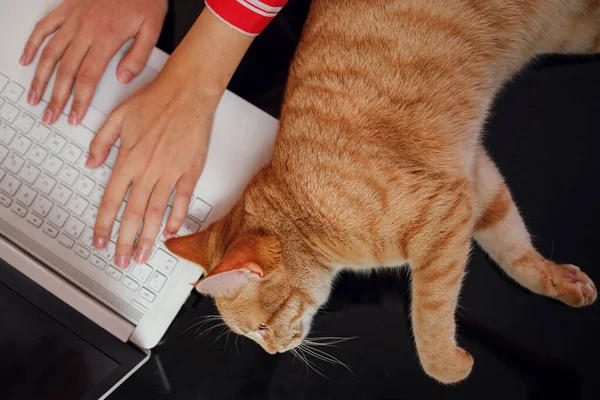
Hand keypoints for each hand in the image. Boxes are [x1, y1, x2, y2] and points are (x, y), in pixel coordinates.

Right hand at [20, 0, 167, 124]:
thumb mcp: (152, 29)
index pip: (87, 77)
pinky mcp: (66, 9)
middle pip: (66, 70)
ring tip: (34, 96)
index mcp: (107, 38)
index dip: (78, 100)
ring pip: (50, 52)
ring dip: (40, 77)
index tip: (73, 116)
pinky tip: (26, 61)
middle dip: (57, 97)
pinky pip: (43, 27)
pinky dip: (32, 44)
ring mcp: (73, 19)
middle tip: (51, 116)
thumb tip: (123, 78)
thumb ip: (138, 56)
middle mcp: (85, 29)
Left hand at [89, 71, 217, 267]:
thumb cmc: (155, 100)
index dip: (103, 225)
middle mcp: (147, 170)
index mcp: (127, 159)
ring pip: (156, 212)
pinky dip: (176, 217)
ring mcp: (170, 172)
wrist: (187, 92)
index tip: (99, 241)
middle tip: (122, 260)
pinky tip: (170, 232)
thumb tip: (90, 163)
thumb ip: (101, 142)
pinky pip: (182, 200)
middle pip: (132, 214)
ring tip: (143, 256)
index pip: (110, 201)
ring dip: (148, 237)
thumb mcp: (117, 116)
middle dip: (125, 241)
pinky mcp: (190, 171)